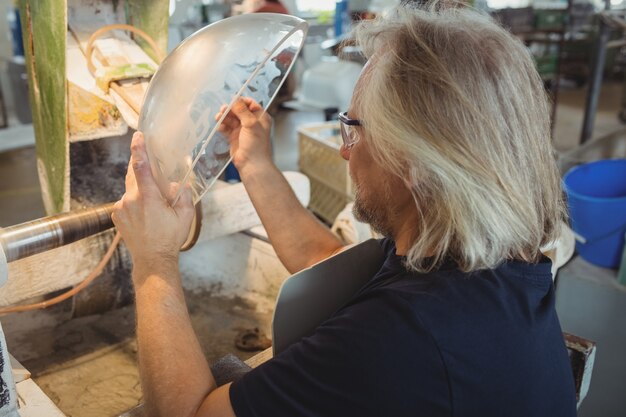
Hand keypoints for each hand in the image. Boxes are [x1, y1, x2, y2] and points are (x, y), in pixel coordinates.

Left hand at [112, 132, 194, 276]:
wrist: (152, 260)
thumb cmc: (170, 238)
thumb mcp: (185, 215)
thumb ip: (182, 194)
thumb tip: (174, 184)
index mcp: (148, 197)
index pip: (141, 166)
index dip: (139, 149)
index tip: (138, 136)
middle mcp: (130, 200)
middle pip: (134, 174)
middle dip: (142, 170)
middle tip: (154, 176)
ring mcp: (120, 208)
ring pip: (131, 189)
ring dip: (141, 191)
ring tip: (154, 208)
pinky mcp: (116, 215)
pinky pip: (126, 201)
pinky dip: (135, 202)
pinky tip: (146, 215)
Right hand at [216, 97, 272, 173]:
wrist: (252, 164)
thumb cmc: (257, 145)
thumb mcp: (251, 124)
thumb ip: (242, 111)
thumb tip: (236, 99)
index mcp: (260, 118)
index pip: (251, 104)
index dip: (241, 102)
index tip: (233, 100)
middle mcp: (252, 123)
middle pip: (239, 111)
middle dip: (231, 109)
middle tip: (223, 109)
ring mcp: (242, 130)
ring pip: (231, 119)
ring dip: (225, 117)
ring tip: (219, 117)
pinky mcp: (234, 137)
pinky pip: (226, 128)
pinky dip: (222, 126)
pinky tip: (219, 126)